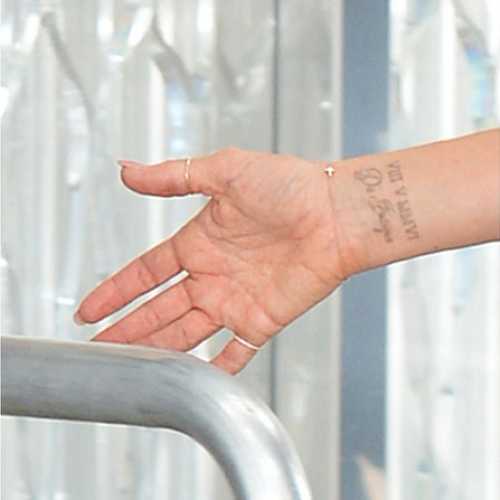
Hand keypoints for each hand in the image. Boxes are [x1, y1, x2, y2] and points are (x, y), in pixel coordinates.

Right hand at [74, 148, 349, 373]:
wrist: (336, 213)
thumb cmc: (289, 185)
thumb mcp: (226, 171)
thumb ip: (175, 176)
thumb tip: (126, 170)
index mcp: (199, 242)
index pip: (147, 273)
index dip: (116, 291)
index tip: (89, 309)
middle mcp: (213, 274)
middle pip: (159, 309)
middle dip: (128, 329)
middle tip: (98, 348)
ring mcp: (235, 300)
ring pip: (185, 332)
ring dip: (157, 349)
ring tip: (128, 366)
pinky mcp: (261, 320)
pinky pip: (234, 352)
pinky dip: (217, 369)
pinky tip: (194, 381)